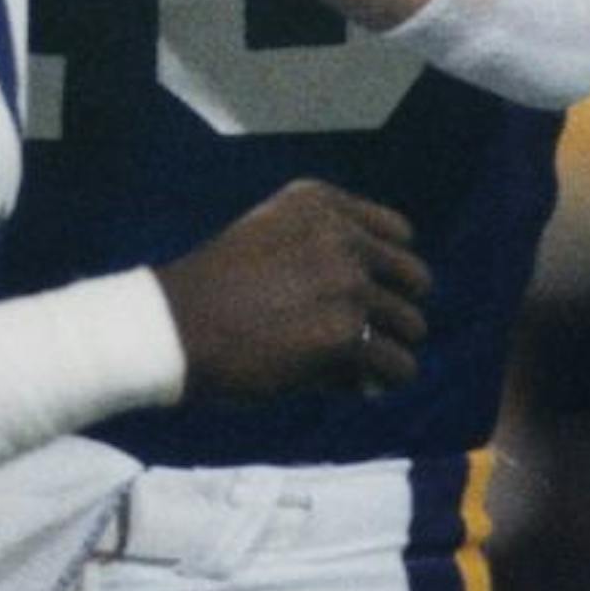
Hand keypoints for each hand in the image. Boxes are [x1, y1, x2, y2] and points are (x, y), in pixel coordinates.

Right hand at [159, 180, 429, 397]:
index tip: (364, 294)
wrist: (174, 327)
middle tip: (368, 334)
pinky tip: (360, 387)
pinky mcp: (345, 336)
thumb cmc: (213, 289)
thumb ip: (321, 247)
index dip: (388, 270)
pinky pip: (397, 365)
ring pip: (411, 324)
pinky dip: (382, 380)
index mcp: (320, 203)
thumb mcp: (267, 237)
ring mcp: (347, 284)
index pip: (399, 234)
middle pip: (415, 277)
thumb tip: (380, 302)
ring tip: (362, 366)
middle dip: (395, 309)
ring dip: (389, 348)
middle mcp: (341, 236)